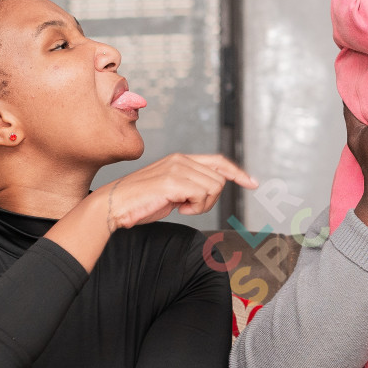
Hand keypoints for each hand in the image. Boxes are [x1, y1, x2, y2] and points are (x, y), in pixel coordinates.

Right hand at [99, 153, 257, 229]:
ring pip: (214, 187)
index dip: (237, 172)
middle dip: (210, 200)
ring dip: (202, 205)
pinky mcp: (173, 181)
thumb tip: (210, 190)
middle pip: (219, 179)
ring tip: (181, 207)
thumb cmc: (141, 202)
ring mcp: (177, 168)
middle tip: (189, 208)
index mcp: (181, 159)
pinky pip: (202, 195)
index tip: (253, 183)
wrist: (114, 206)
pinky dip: (194, 208)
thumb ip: (190, 186)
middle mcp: (181, 159)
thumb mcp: (172, 191)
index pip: (218, 161)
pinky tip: (178, 208)